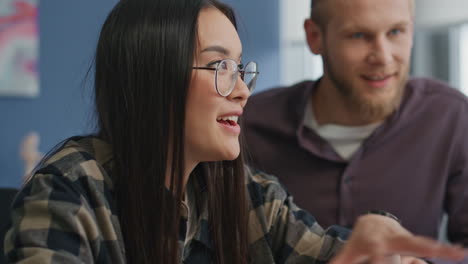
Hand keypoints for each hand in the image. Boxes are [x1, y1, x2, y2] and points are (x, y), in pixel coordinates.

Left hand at [329, 214, 465, 263]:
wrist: (373, 222)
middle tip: (433, 251)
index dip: (379, 258)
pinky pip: (430, 248)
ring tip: (460, 253)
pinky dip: (446, 251)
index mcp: (375, 241)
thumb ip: (341, 262)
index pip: (377, 251)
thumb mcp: (349, 251)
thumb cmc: (362, 240)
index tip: (380, 259)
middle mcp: (394, 237)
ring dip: (441, 248)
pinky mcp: (416, 242)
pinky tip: (462, 253)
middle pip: (407, 242)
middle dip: (419, 246)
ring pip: (423, 243)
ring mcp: (407, 238)